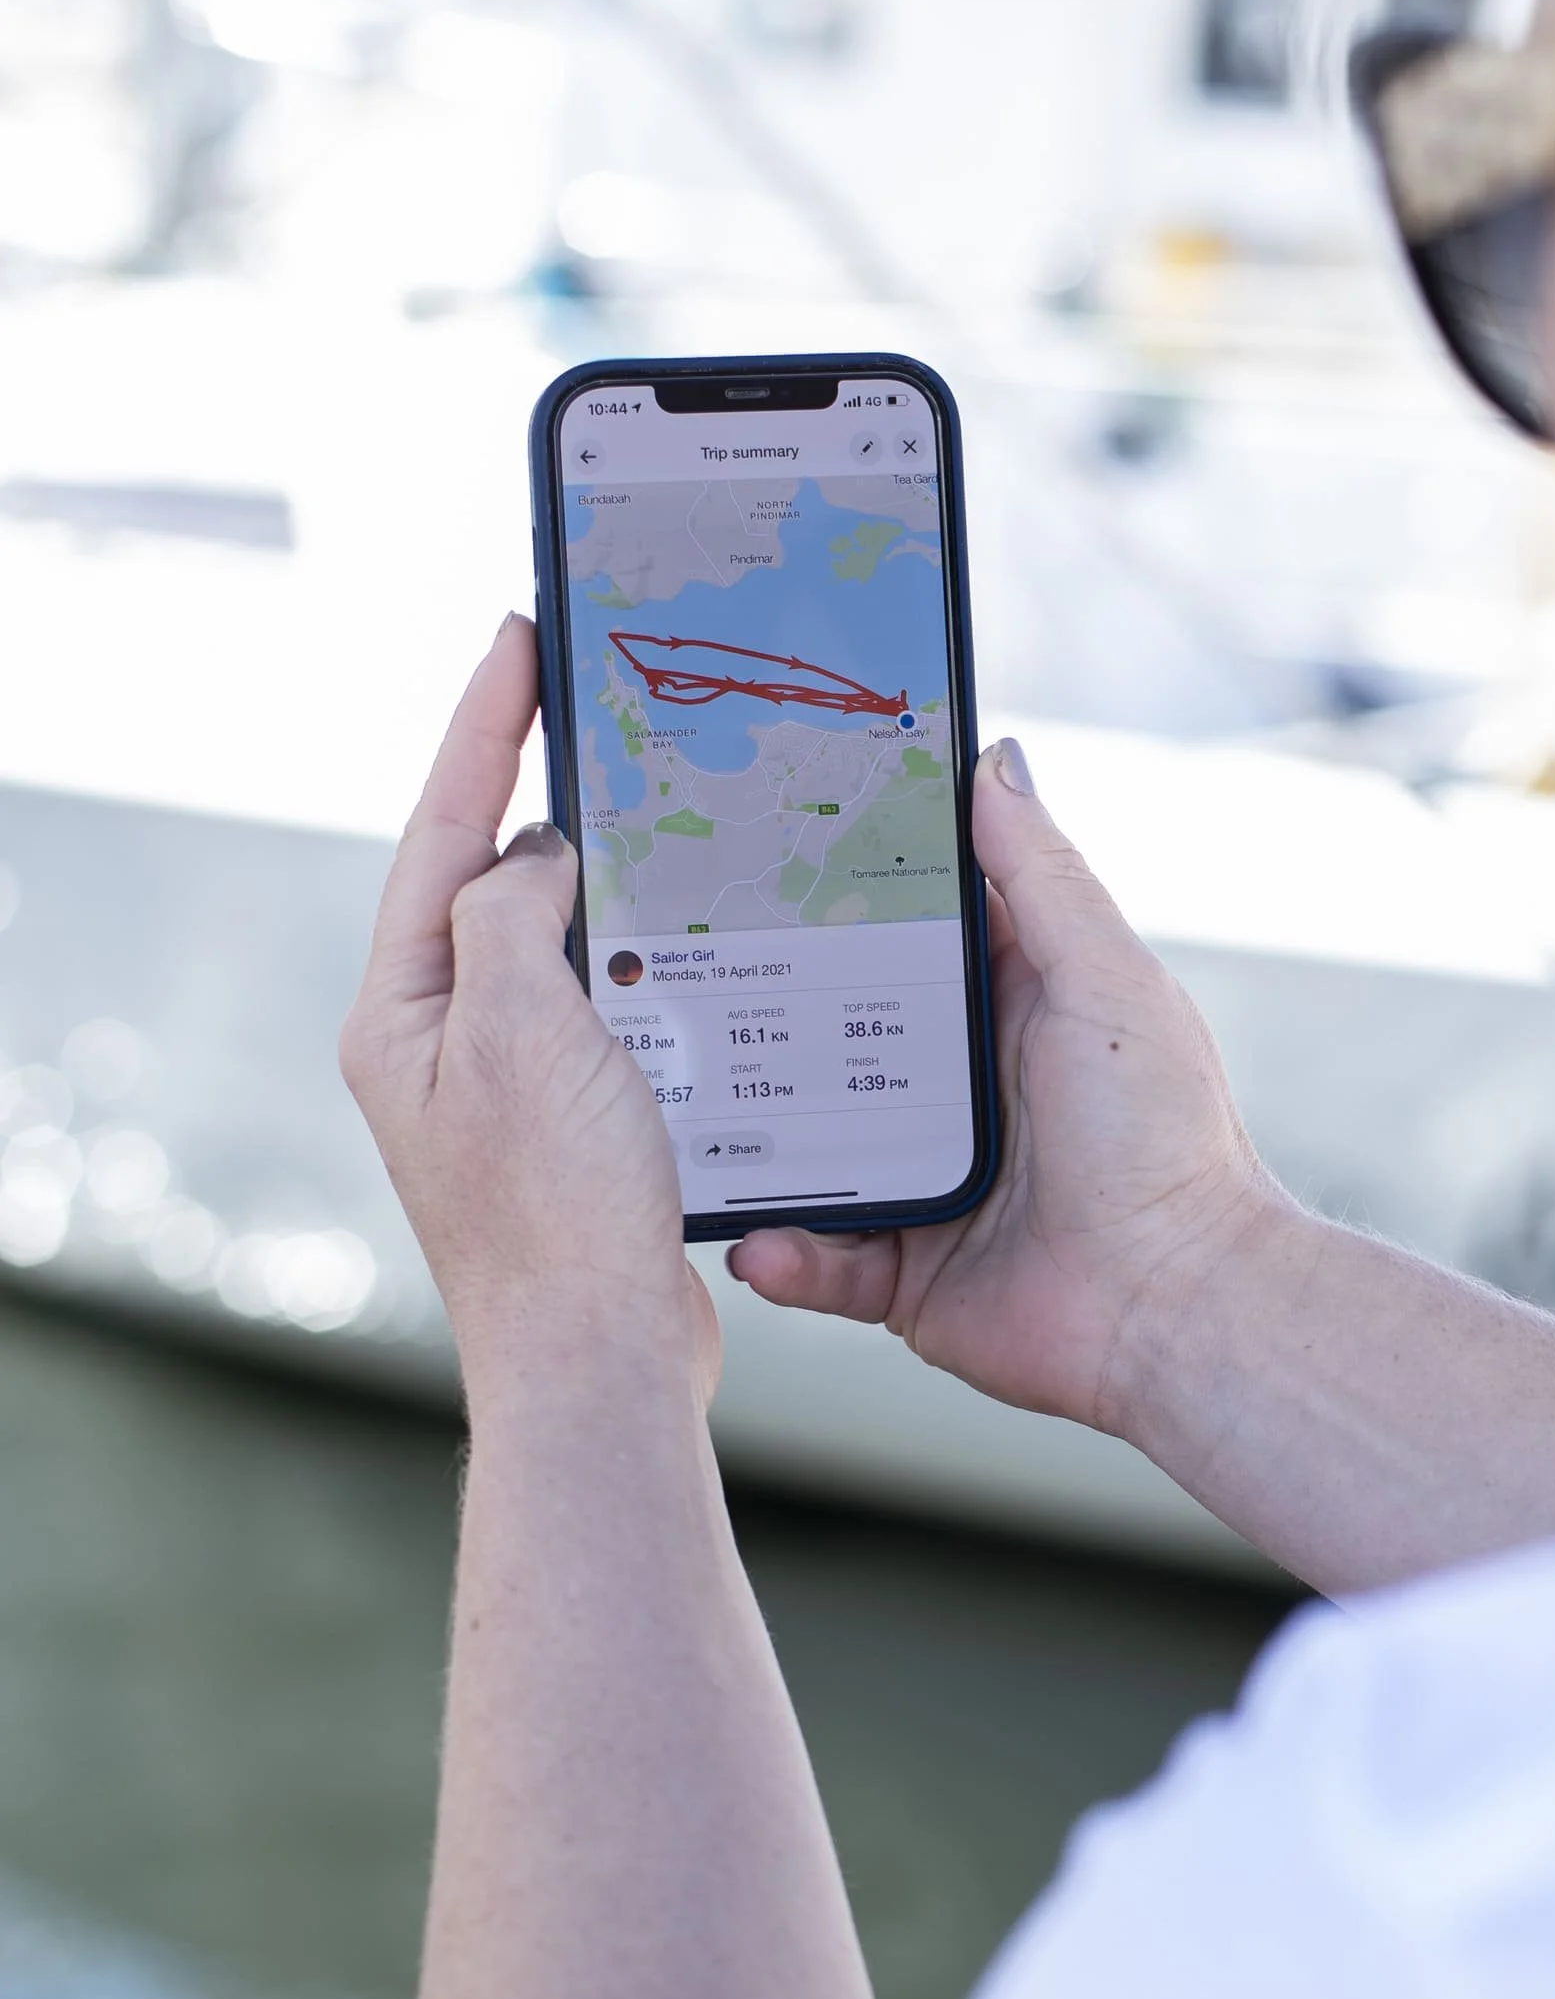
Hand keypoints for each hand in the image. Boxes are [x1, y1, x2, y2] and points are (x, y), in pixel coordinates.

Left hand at [341, 617, 718, 1401]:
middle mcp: (443, 1045)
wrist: (601, 1360)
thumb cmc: (555, 1212)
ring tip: (670, 809)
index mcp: (405, 1012)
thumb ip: (512, 917)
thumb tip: (536, 856)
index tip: (521, 638)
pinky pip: (612, 1010)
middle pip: (494, 881)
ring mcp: (507, 1089)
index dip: (483, 729)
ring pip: (564, 945)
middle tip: (601, 701)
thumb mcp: (522, 1029)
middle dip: (551, 794)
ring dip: (618, 883)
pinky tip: (704, 943)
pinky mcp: (574, 1128)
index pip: (441, 832)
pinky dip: (656, 964)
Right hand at [728, 739, 1286, 1436]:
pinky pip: (819, 1259)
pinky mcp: (905, 1273)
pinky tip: (759, 1240)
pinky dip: (783, 1253)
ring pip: (805, 1148)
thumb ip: (1042, 876)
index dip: (833, 895)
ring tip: (689, 1119)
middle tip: (671, 981)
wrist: (1177, 1309)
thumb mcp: (1103, 979)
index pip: (901, 935)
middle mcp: (957, 1092)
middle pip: (829, 1038)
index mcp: (1005, 1009)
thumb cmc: (1162, 1139)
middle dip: (758, 1017)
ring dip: (750, 1140)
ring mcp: (925, 1183)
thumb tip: (995, 760)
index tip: (751, 851)